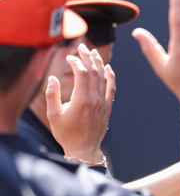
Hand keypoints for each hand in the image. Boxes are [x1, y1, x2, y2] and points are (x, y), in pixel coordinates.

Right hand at [46, 43, 113, 163]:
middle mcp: (95, 100)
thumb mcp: (53, 115)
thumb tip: (52, 78)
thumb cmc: (66, 133)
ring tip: (93, 52)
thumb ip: (52, 95)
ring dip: (98, 64)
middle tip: (82, 47)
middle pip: (93, 72)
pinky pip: (112, 89)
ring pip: (103, 78)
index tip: (68, 57)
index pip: (82, 74)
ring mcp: (103, 103)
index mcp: (81, 100)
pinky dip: (111, 77)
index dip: (76, 62)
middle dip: (87, 58)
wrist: (84, 149)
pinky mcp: (108, 107)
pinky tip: (108, 68)